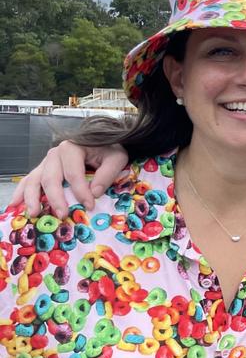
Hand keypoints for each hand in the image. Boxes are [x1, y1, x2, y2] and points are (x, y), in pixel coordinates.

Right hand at [7, 141, 127, 217]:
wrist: (102, 143)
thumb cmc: (109, 150)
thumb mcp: (116, 158)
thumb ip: (107, 173)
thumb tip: (94, 192)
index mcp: (73, 147)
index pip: (73, 173)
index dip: (80, 191)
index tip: (89, 205)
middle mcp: (55, 153)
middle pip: (50, 177)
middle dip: (55, 198)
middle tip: (62, 214)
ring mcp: (46, 162)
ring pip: (34, 180)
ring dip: (31, 197)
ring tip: (34, 213)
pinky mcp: (43, 170)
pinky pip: (28, 181)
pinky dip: (21, 193)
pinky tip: (15, 205)